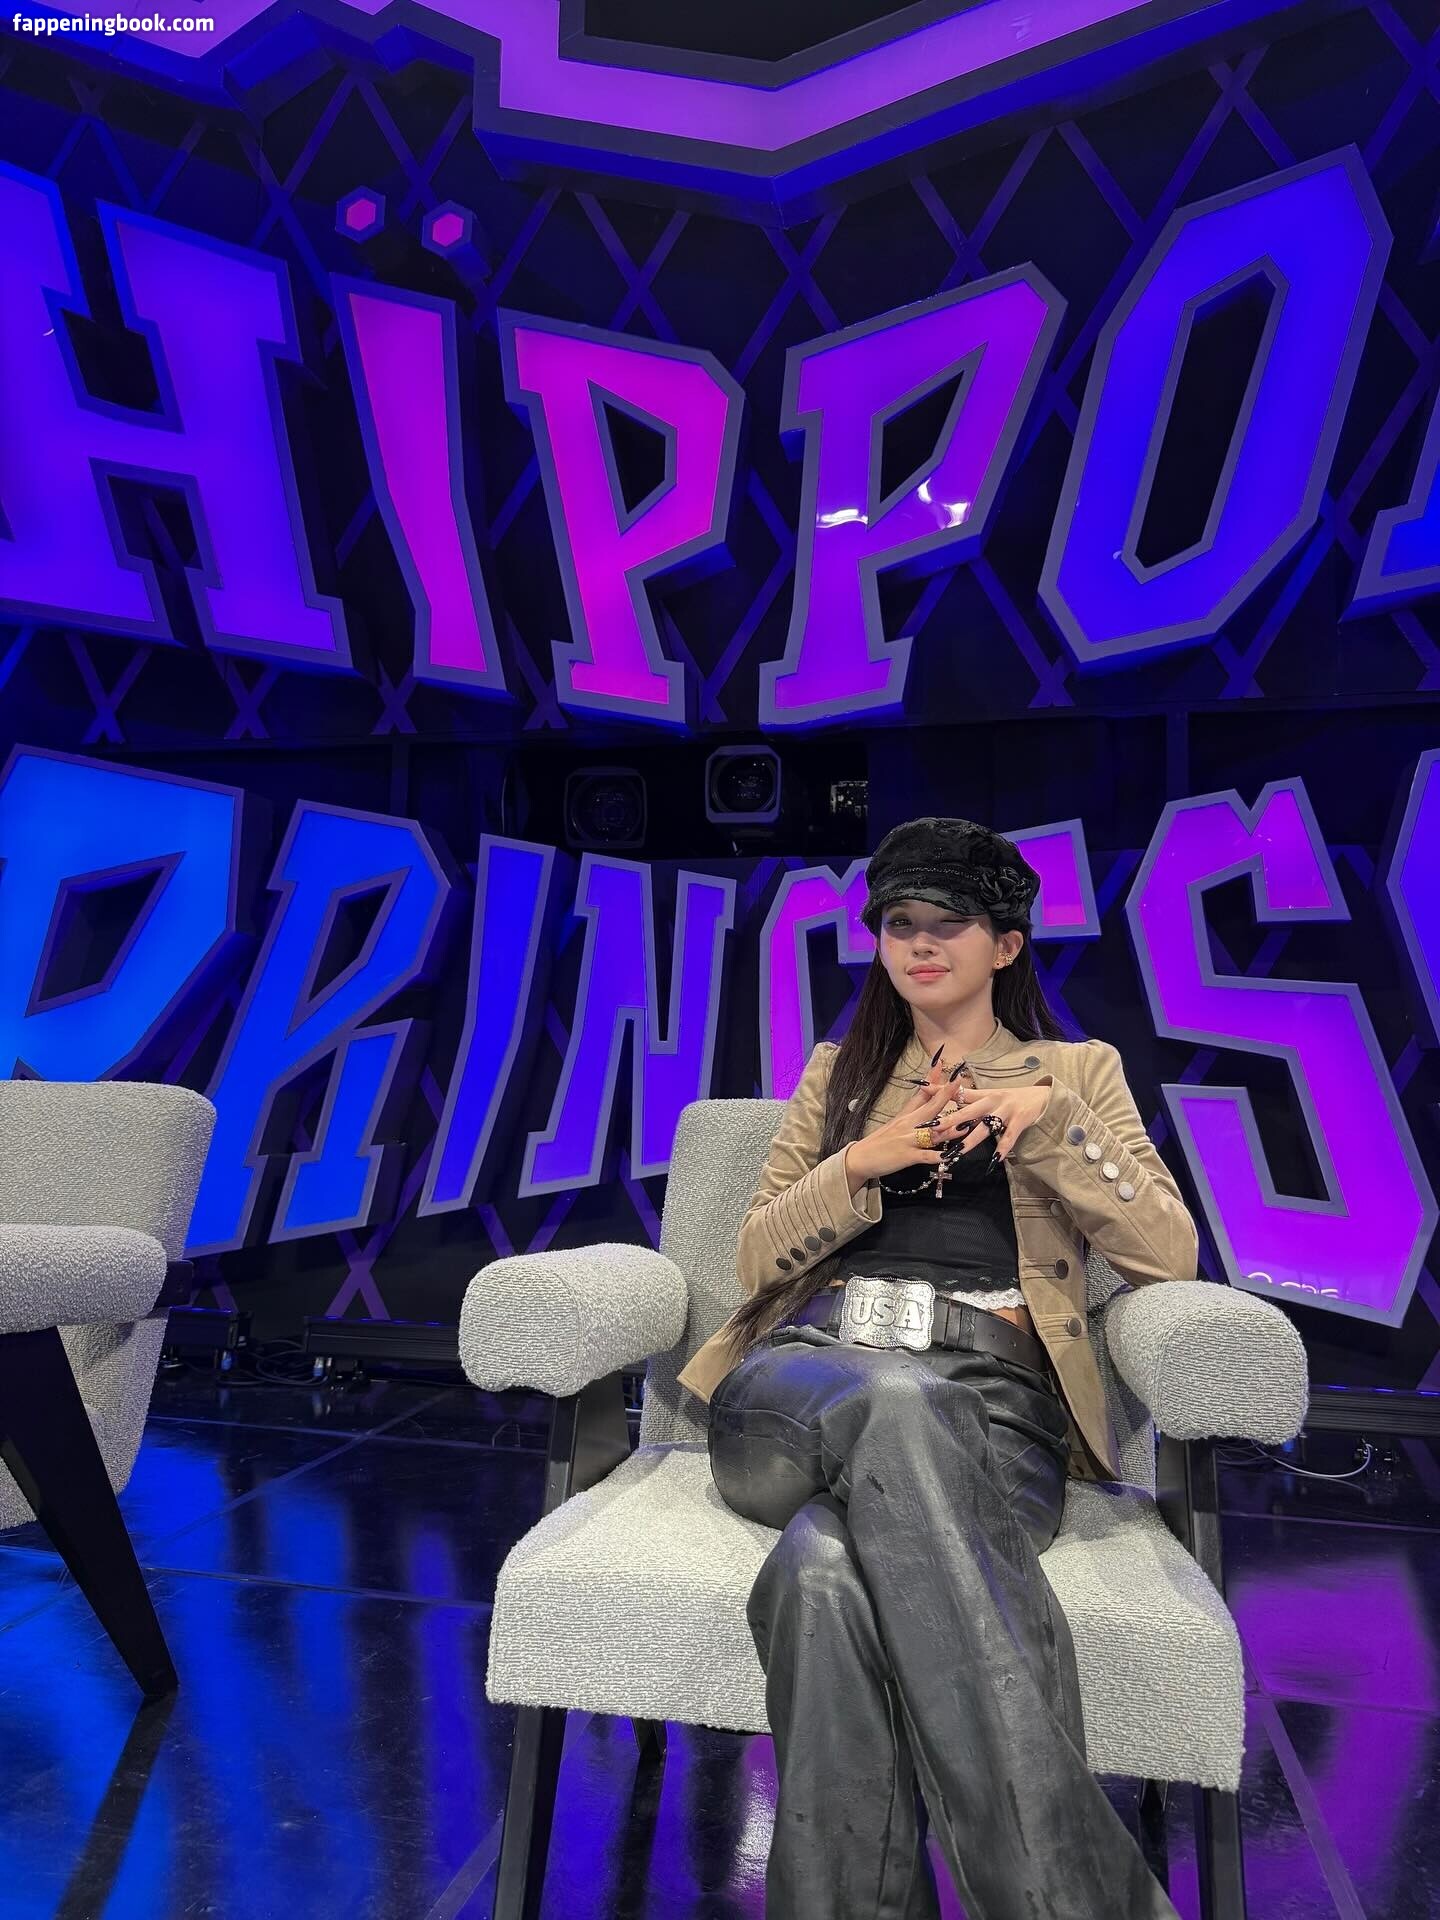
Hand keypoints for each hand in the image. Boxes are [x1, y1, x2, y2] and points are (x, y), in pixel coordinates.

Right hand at [846, 1059, 960, 1181]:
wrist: (860, 1158)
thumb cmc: (879, 1141)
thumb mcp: (895, 1122)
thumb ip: (911, 1112)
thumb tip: (925, 1102)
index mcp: (905, 1115)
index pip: (921, 1093)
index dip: (931, 1079)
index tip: (940, 1063)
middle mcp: (907, 1124)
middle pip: (929, 1107)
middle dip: (945, 1095)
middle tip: (959, 1081)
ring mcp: (907, 1139)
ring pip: (931, 1132)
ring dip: (949, 1128)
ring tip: (966, 1123)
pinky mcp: (906, 1156)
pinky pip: (924, 1156)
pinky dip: (936, 1156)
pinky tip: (949, 1156)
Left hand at [940, 1082, 1051, 1163]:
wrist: (1040, 1096)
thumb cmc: (1010, 1098)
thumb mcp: (989, 1095)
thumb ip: (968, 1098)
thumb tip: (945, 1096)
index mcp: (983, 1095)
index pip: (958, 1093)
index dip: (940, 1092)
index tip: (921, 1091)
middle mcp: (992, 1101)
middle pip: (968, 1112)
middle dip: (950, 1121)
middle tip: (933, 1129)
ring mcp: (1006, 1111)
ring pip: (985, 1127)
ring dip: (971, 1140)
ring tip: (958, 1152)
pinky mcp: (1019, 1121)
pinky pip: (1009, 1137)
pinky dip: (1002, 1148)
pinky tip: (995, 1160)